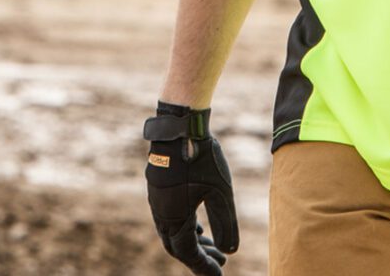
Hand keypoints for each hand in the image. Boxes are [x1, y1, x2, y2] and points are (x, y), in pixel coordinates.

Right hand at [144, 104, 239, 274]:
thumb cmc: (201, 159)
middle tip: (220, 261)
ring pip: (174, 230)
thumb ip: (225, 222)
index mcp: (173, 220)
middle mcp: (161, 214)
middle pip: (178, 246)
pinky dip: (186, 224)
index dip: (204, 266)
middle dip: (199, 256)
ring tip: (212, 244)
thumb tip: (232, 251)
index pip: (188, 254)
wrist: (180, 127)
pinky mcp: (160, 187)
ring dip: (193, 240)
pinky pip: (171, 215)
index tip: (219, 274)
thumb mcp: (220, 191)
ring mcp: (158, 200)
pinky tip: (198, 220)